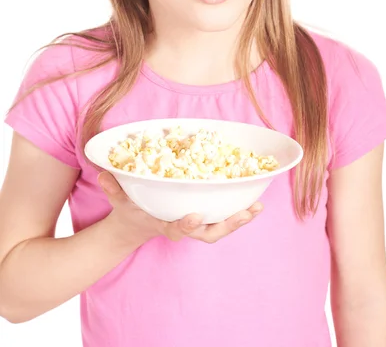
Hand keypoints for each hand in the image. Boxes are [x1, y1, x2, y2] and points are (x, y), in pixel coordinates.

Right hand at [98, 171, 262, 244]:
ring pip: (219, 228)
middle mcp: (182, 226)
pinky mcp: (203, 217)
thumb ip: (113, 188)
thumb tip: (104, 175)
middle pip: (208, 233)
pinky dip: (239, 212)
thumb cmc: (130, 209)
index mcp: (163, 223)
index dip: (186, 225)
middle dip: (227, 225)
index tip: (195, 216)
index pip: (175, 229)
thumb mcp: (119, 200)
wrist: (136, 224)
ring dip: (239, 219)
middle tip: (245, 214)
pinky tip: (255, 202)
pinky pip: (222, 217)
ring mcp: (195, 224)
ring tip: (257, 208)